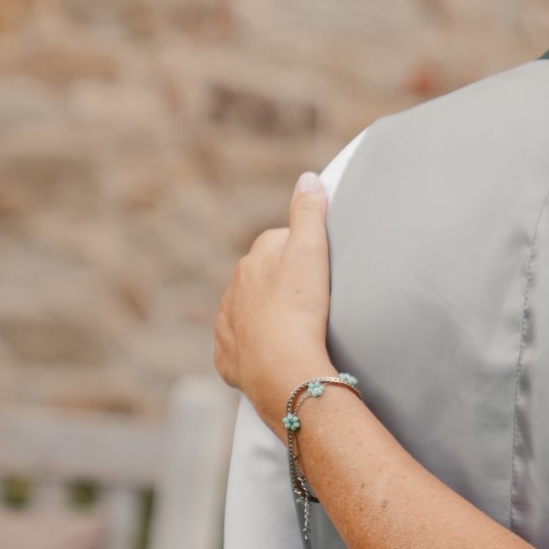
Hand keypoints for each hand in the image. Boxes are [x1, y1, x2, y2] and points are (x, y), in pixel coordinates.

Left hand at [214, 173, 336, 433]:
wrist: (282, 370)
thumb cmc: (299, 310)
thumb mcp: (311, 252)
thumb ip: (309, 212)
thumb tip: (308, 178)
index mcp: (254, 261)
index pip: (276, 241)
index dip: (299, 249)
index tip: (319, 265)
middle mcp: (234, 290)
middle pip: (260, 276)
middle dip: (280, 282)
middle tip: (312, 297)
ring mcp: (228, 326)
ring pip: (247, 311)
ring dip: (266, 314)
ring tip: (295, 328)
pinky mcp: (229, 359)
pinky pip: (241, 348)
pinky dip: (255, 348)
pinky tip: (275, 353)